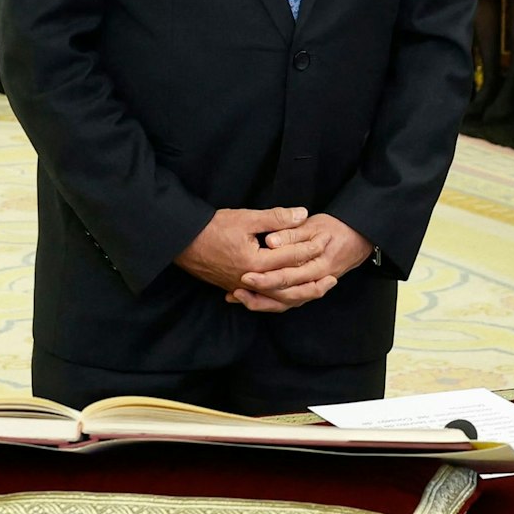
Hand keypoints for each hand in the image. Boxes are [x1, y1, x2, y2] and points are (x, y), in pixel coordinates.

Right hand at [175, 206, 313, 293]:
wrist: (182, 241)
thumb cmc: (212, 227)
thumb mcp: (246, 218)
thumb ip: (276, 218)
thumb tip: (302, 214)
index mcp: (255, 262)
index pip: (289, 258)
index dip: (308, 249)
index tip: (324, 242)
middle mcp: (250, 280)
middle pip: (287, 287)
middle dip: (311, 282)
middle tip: (332, 278)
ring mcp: (242, 286)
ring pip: (276, 298)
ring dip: (298, 294)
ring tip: (316, 290)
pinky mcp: (235, 287)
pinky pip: (262, 299)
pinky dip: (278, 299)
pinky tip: (287, 296)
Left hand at [234, 212, 372, 311]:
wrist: (356, 238)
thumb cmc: (335, 229)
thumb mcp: (314, 226)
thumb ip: (291, 234)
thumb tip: (271, 242)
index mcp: (319, 266)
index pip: (289, 277)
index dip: (266, 279)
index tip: (246, 276)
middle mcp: (316, 282)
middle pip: (284, 295)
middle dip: (258, 294)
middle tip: (236, 290)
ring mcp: (312, 289)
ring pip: (285, 303)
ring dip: (261, 302)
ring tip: (237, 296)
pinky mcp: (306, 290)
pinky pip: (286, 302)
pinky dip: (267, 302)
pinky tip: (248, 298)